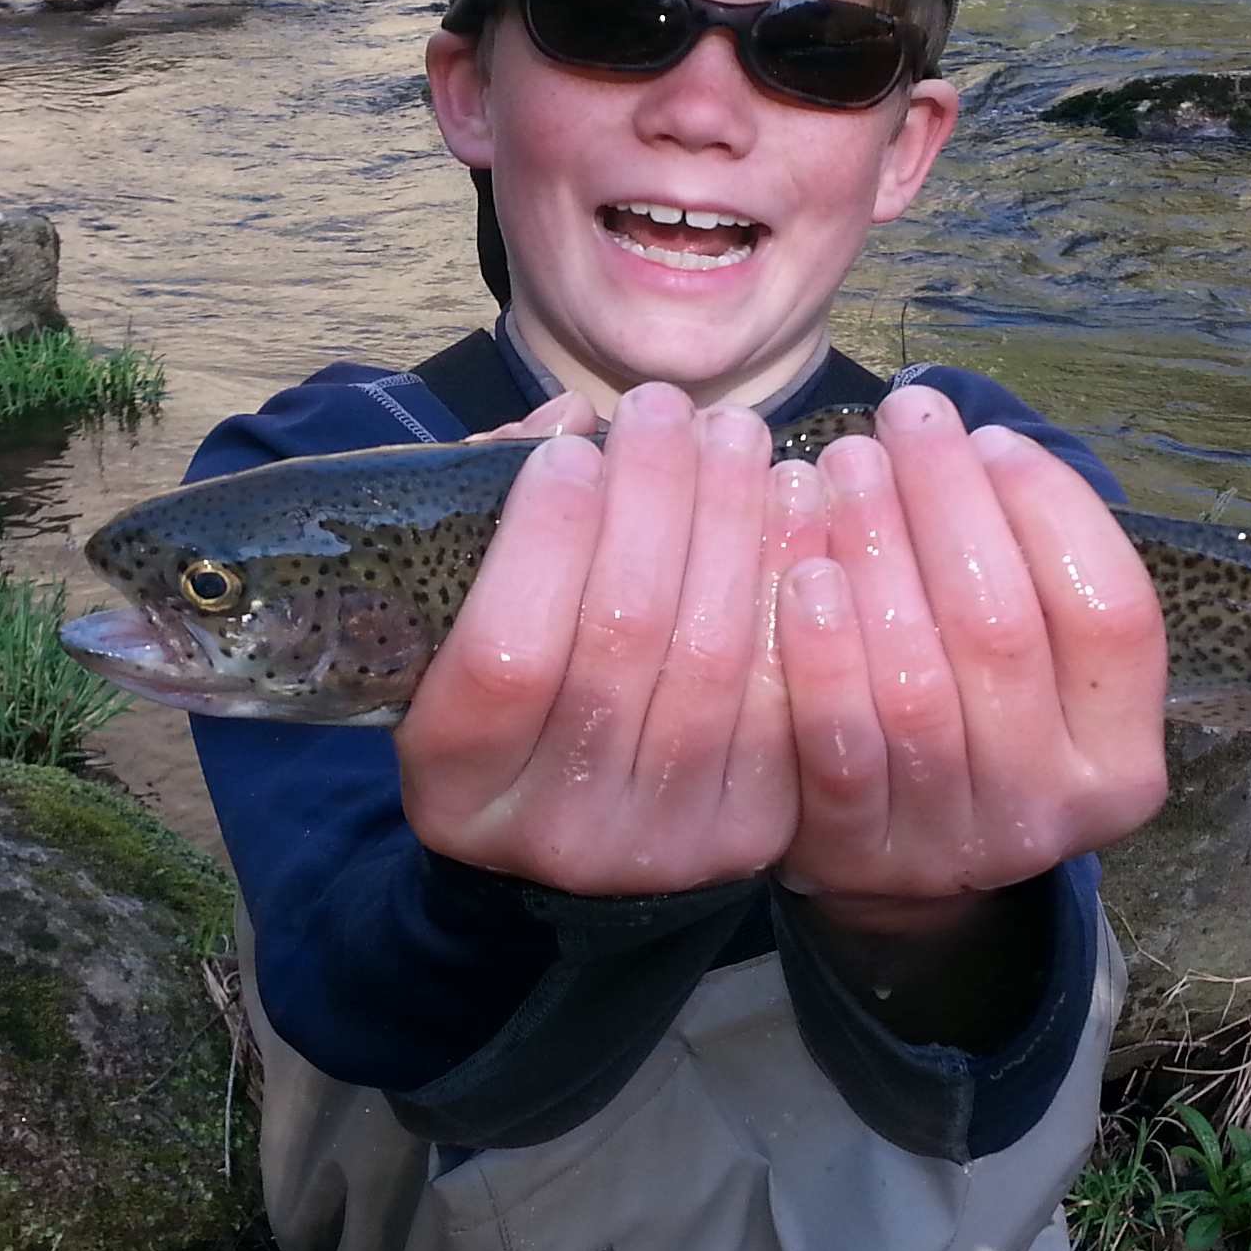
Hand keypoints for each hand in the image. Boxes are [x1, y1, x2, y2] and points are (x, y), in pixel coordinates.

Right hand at [394, 383, 800, 894]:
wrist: (581, 832)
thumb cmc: (512, 698)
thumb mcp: (459, 626)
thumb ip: (489, 525)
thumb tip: (567, 423)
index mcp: (456, 786)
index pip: (508, 655)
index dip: (546, 536)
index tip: (573, 445)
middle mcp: (558, 830)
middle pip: (624, 638)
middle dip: (654, 498)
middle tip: (665, 407)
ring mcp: (663, 842)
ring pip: (716, 658)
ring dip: (733, 521)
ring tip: (735, 432)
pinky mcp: (752, 832)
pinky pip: (787, 688)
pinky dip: (794, 580)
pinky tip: (794, 500)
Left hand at [772, 387, 1168, 916]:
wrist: (893, 858)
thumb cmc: (969, 712)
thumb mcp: (1035, 664)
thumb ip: (1029, 570)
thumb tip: (968, 440)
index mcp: (1122, 759)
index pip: (1112, 612)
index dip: (1053, 510)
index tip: (991, 436)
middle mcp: (1052, 809)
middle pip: (1002, 630)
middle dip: (948, 502)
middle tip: (902, 419)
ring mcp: (951, 841)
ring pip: (916, 684)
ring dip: (876, 555)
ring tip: (843, 466)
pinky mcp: (856, 852)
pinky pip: (837, 741)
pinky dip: (820, 650)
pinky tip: (801, 570)